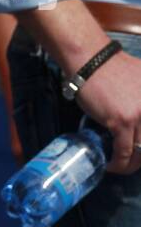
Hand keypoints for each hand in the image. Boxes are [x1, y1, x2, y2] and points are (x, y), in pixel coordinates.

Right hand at [75, 51, 140, 174]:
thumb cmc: (111, 67)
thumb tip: (139, 118)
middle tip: (132, 163)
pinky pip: (124, 151)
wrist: (90, 60)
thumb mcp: (140, 81)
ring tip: (121, 167)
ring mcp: (140, 114)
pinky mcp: (122, 121)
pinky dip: (118, 163)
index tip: (139, 150)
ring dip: (131, 164)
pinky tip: (111, 165)